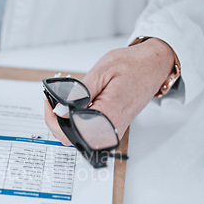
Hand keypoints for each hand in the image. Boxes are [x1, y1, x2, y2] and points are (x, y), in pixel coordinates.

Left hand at [45, 38, 175, 144]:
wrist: (154, 66)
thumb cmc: (133, 65)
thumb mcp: (101, 72)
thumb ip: (78, 95)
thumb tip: (60, 111)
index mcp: (108, 115)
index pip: (70, 132)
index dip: (54, 118)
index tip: (50, 101)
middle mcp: (110, 128)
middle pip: (71, 137)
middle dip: (57, 119)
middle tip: (54, 99)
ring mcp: (111, 131)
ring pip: (77, 135)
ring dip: (67, 120)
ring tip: (67, 98)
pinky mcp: (111, 128)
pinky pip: (87, 131)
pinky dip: (77, 119)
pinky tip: (78, 104)